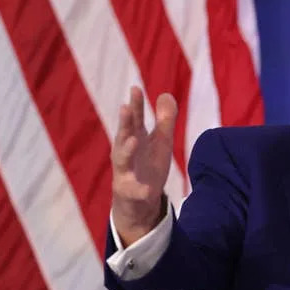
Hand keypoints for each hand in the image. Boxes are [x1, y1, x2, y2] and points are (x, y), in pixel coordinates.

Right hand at [111, 86, 176, 245]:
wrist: (140, 201)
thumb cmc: (149, 165)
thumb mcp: (160, 142)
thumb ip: (164, 120)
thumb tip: (167, 94)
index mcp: (134, 138)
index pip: (134, 119)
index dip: (136, 104)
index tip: (136, 88)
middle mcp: (126, 153)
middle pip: (124, 135)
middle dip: (125, 122)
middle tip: (126, 107)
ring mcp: (125, 172)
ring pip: (122, 160)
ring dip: (127, 149)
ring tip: (134, 140)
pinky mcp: (130, 192)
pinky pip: (134, 191)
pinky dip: (139, 190)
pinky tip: (147, 190)